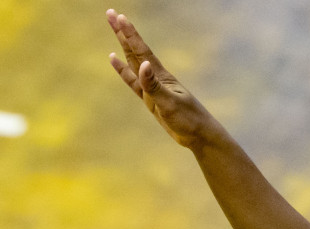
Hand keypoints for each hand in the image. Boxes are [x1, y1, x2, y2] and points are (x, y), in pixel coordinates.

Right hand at [107, 10, 218, 148]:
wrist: (197, 134)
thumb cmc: (187, 119)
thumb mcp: (169, 103)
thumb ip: (154, 85)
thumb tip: (143, 66)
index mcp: (160, 76)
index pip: (141, 51)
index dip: (129, 34)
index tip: (119, 17)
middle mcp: (155, 76)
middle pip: (135, 50)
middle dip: (122, 32)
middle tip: (111, 14)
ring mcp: (151, 86)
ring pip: (132, 60)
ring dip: (122, 45)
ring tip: (114, 29)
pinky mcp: (149, 98)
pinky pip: (131, 80)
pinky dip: (122, 70)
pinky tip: (115, 61)